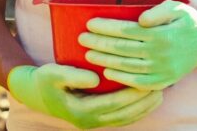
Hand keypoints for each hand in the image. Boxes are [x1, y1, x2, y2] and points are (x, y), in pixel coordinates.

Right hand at [7, 64, 161, 128]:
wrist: (34, 93)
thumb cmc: (44, 80)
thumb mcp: (53, 74)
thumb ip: (72, 75)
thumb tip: (95, 78)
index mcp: (81, 111)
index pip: (114, 103)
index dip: (132, 94)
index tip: (148, 81)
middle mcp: (90, 120)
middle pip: (124, 114)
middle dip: (144, 102)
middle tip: (162, 87)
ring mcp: (93, 122)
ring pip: (125, 119)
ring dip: (143, 108)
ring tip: (161, 94)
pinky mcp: (96, 118)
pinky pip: (121, 118)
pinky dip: (136, 111)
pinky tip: (147, 100)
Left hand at [79, 0, 196, 90]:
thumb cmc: (186, 22)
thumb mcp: (178, 8)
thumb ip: (159, 11)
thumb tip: (141, 19)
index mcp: (163, 34)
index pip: (127, 30)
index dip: (107, 27)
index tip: (90, 23)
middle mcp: (161, 54)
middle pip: (122, 48)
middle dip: (99, 43)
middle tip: (81, 38)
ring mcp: (162, 70)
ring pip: (127, 66)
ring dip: (104, 60)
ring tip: (88, 54)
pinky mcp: (162, 81)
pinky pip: (138, 82)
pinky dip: (121, 78)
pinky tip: (107, 71)